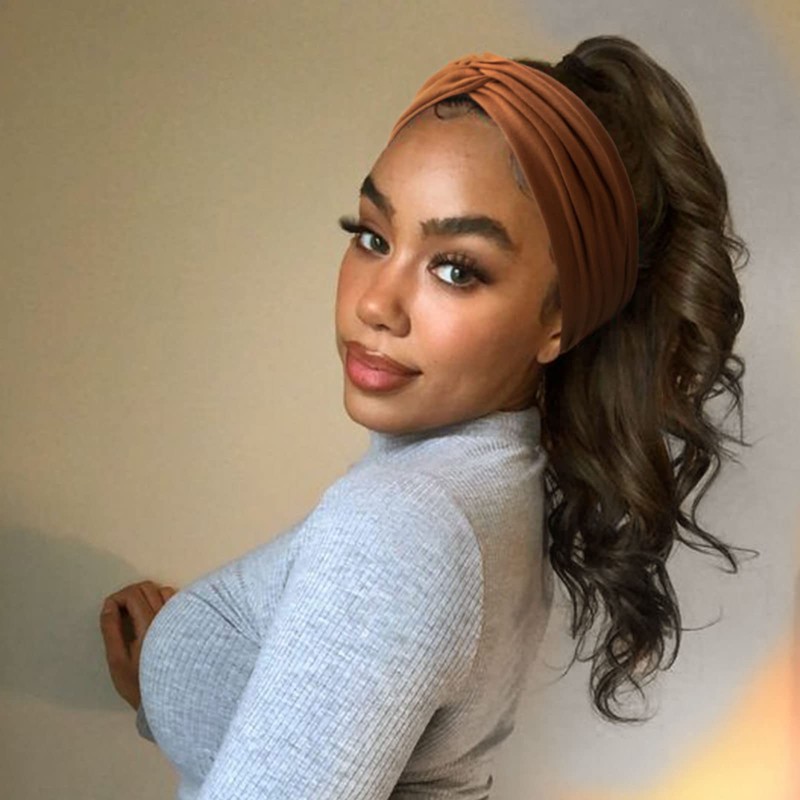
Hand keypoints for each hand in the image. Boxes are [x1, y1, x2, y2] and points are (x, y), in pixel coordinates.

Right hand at [100, 580, 176, 709]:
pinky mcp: (188, 622)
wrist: (171, 699)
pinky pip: (175, 600)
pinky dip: (161, 601)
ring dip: (146, 597)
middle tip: (119, 611)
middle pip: (147, 588)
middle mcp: (168, 617)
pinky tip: (153, 617)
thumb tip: (108, 606)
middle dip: (129, 594)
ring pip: (162, 590)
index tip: (109, 610)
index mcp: (150, 625)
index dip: (116, 598)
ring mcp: (181, 618)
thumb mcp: (118, 661)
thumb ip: (111, 630)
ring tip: (135, 615)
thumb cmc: (141, 683)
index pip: (133, 595)